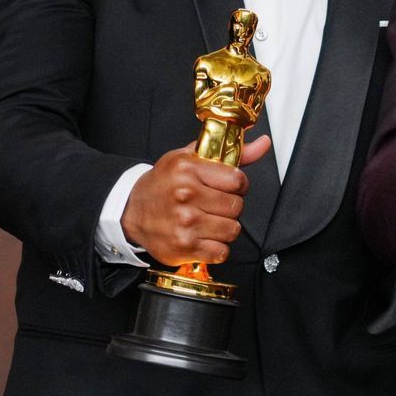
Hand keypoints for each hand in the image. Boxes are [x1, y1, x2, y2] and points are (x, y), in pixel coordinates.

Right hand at [121, 134, 269, 264]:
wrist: (131, 211)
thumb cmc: (163, 184)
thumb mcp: (191, 159)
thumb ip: (232, 153)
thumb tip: (264, 143)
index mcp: (187, 170)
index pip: (237, 180)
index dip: (237, 186)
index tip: (227, 188)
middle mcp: (185, 196)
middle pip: (237, 207)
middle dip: (229, 207)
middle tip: (213, 205)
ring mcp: (184, 224)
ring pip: (232, 230)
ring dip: (224, 228)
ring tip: (207, 220)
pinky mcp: (183, 248)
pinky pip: (221, 252)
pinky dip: (216, 248)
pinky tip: (203, 237)